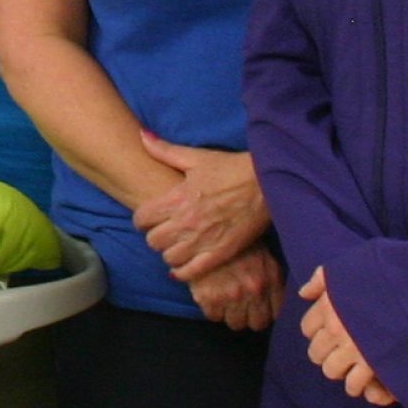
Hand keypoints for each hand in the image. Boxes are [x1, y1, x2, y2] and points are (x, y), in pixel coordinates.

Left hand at [135, 138, 270, 275]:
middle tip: (163, 232)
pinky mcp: (221, 253)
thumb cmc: (230, 168)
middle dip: (154, 236)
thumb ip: (164, 150)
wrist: (266, 183)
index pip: (142, 218)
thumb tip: (141, 135)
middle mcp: (187, 221)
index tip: (149, 218)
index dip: (142, 219)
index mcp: (177, 197)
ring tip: (176, 246)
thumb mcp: (196, 157)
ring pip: (169, 259)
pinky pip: (192, 272)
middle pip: (153, 241)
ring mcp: (204, 240)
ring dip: (169, 253)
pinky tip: (184, 266)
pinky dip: (183, 272)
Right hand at [187, 244, 282, 332]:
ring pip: (235, 324)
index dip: (265, 312)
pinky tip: (211, 294)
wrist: (206, 227)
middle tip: (240, 305)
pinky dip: (212, 309)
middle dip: (249, 316)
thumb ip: (271, 281)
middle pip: (256, 324)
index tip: (257, 307)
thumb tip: (273, 303)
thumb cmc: (236, 242)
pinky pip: (214, 317)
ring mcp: (231, 295)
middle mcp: (254, 290)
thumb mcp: (263, 257)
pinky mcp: (208, 297)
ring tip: (224, 299)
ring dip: (230, 314)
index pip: (275, 314)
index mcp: (270, 279)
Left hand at [297, 265, 407, 407]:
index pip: (307, 328)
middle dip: (325, 355)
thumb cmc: (385, 277)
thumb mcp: (350, 269)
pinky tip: (362, 380)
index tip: (327, 334)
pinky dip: (356, 385)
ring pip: (331, 371)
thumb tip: (304, 294)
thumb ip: (323, 279)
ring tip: (349, 368)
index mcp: (329, 305)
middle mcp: (336, 328)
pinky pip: (353, 384)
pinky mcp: (372, 364)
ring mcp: (353, 348)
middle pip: (316, 353)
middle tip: (338, 354)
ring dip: (339, 371)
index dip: (316, 333)